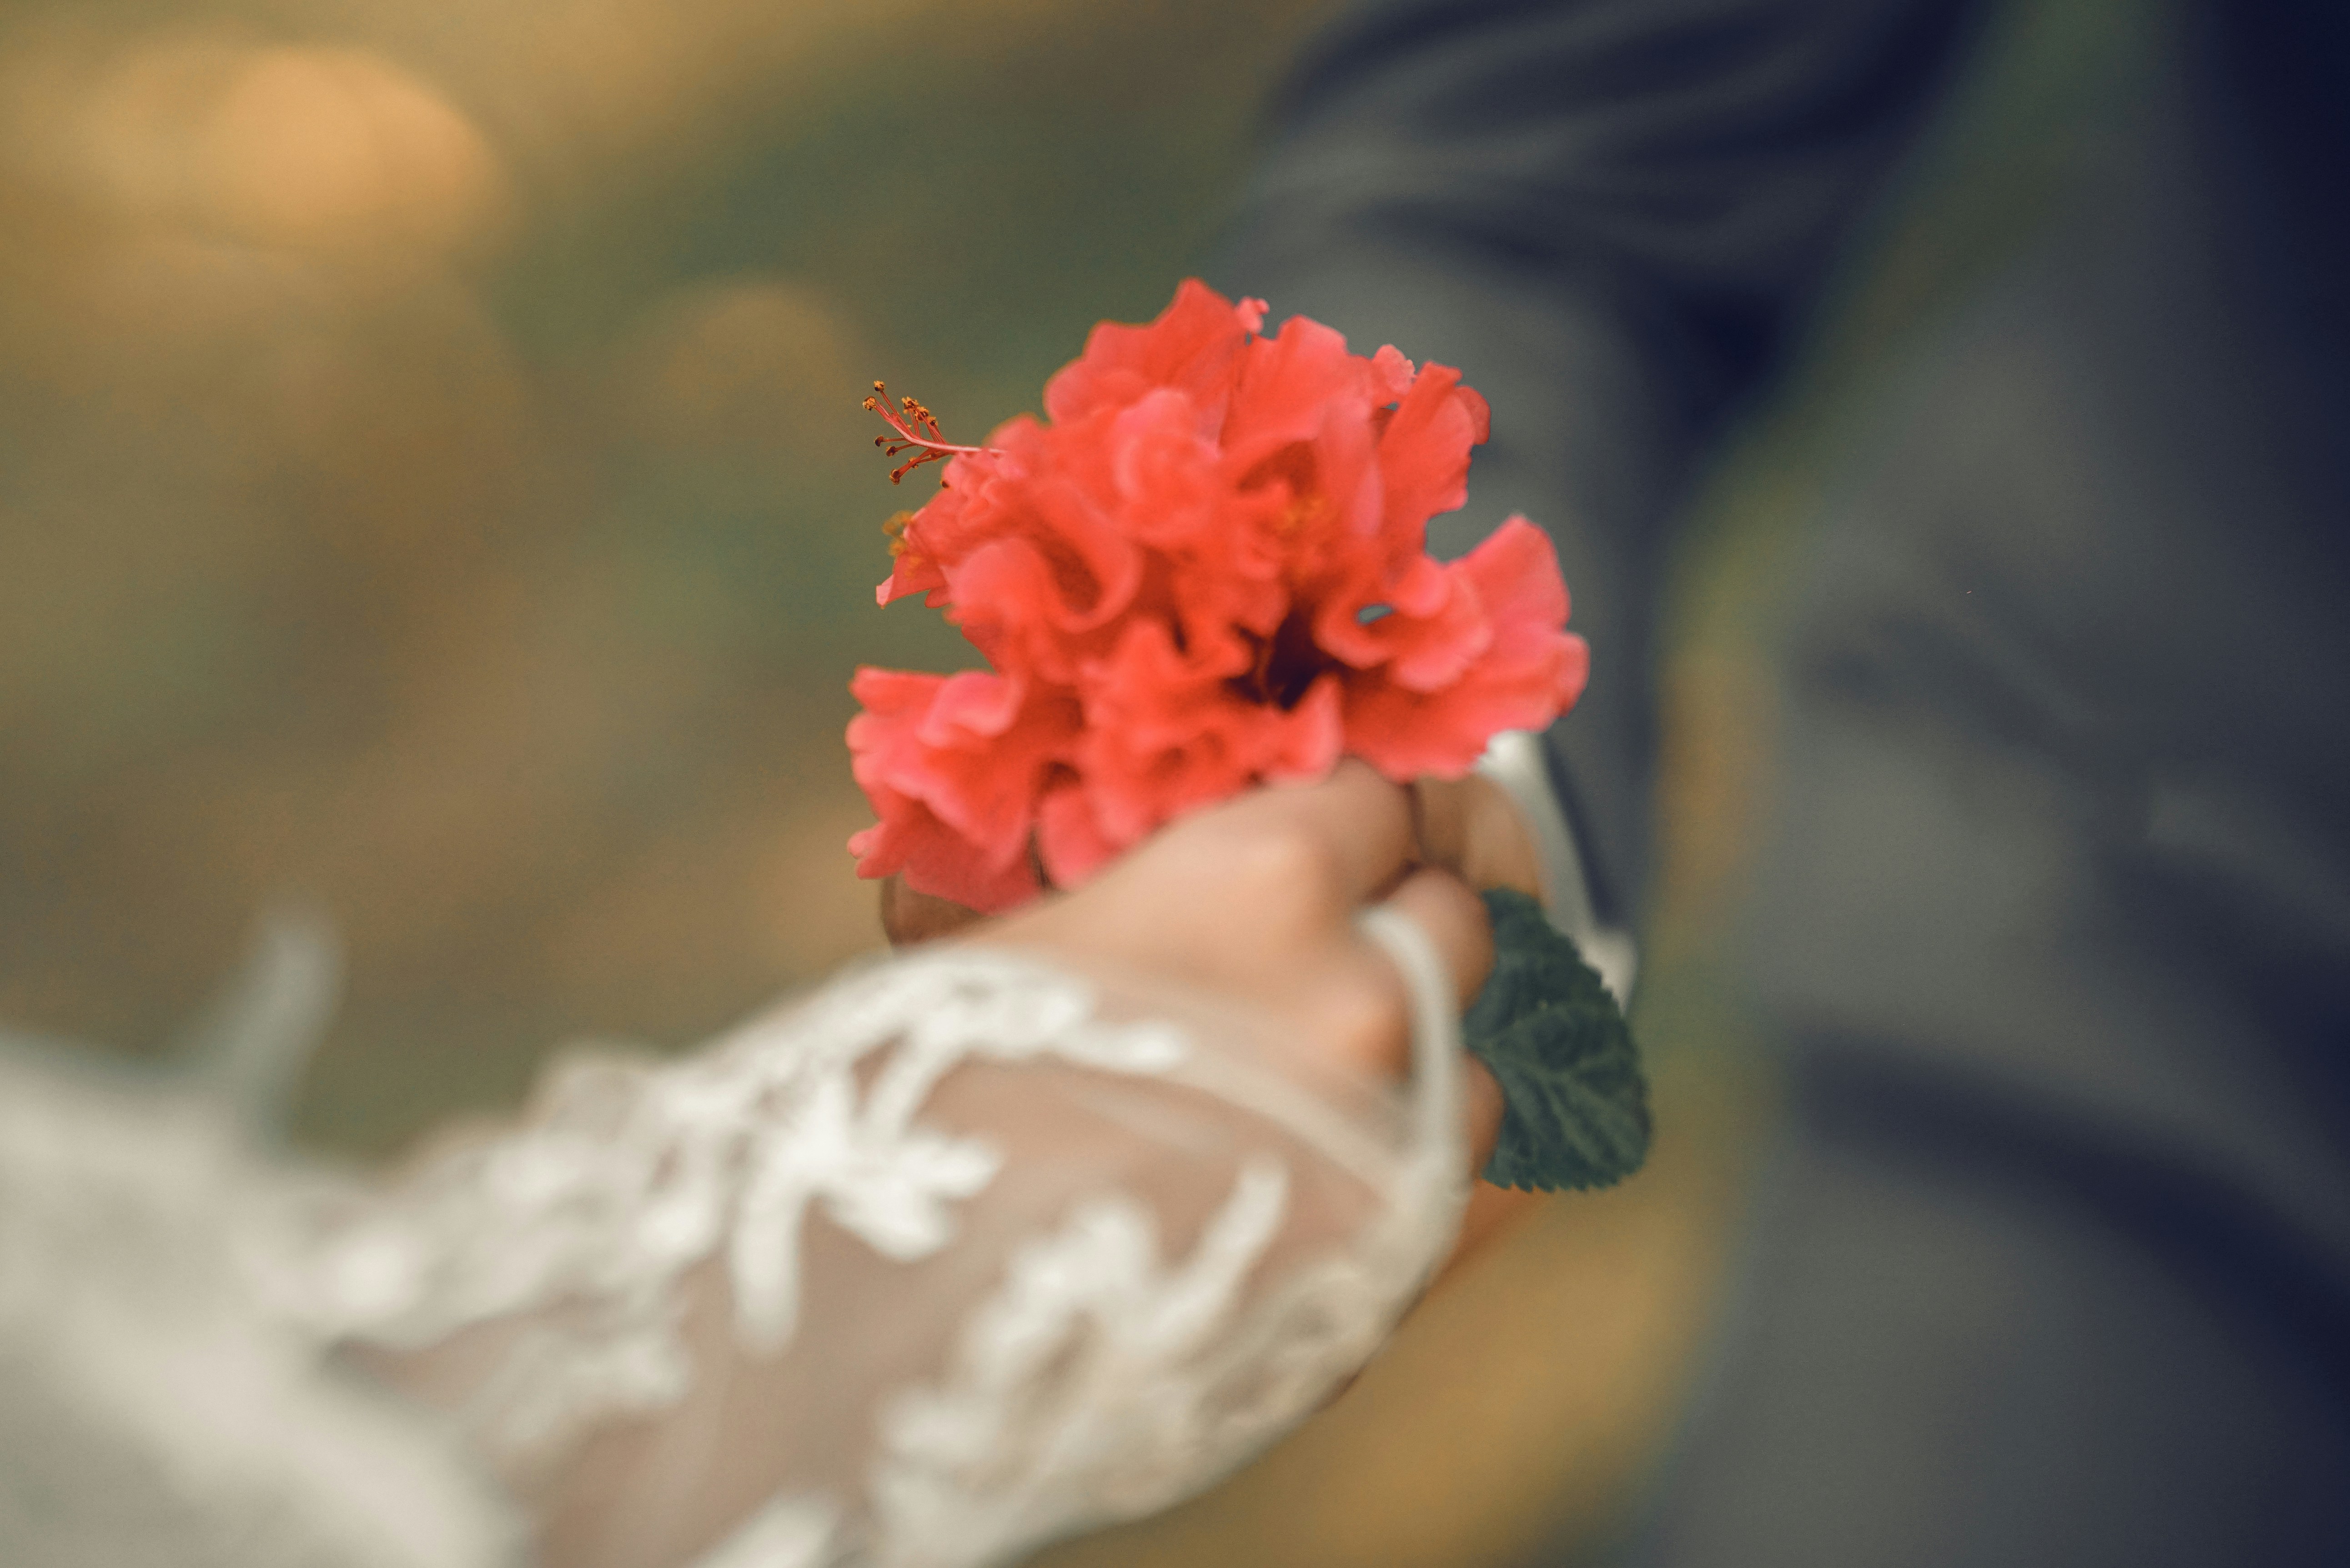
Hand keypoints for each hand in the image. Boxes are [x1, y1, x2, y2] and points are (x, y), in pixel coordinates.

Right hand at [887, 764, 1555, 1246]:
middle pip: (1453, 917)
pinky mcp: (1404, 1263)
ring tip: (1349, 1074)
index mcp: (1260, 880)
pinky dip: (1457, 1156)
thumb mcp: (1007, 938)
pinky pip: (1502, 1181)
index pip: (1378, 800)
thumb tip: (1094, 820)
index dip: (1348, 822)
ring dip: (1428, 1053)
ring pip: (1483, 1053)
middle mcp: (1356, 997)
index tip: (1322, 845)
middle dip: (1400, 924)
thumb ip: (1108, 876)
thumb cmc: (916, 1109)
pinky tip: (1400, 1149)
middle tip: (1336, 952)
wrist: (900, 1334)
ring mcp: (1397, 1133)